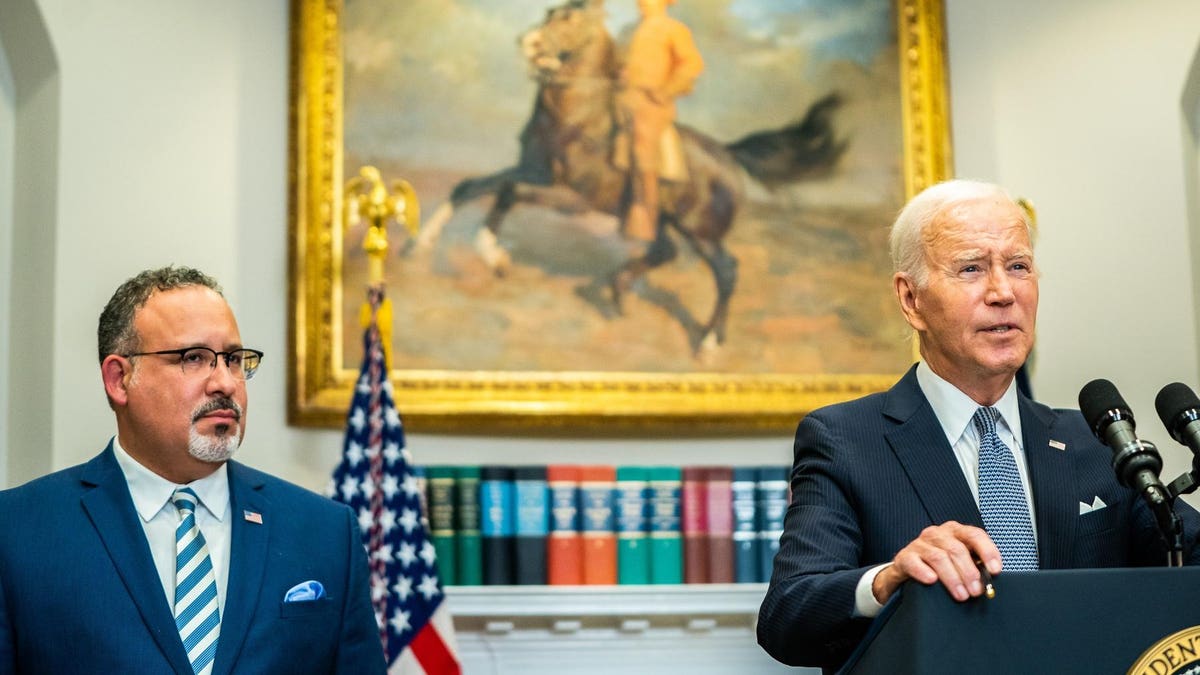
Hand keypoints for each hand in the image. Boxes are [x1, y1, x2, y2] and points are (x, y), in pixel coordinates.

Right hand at [871, 521, 1001, 604]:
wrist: (908, 572)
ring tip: (961, 595)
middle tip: (976, 591)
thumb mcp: (959, 563)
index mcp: (955, 532)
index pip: (975, 535)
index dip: (987, 552)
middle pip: (957, 549)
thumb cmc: (939, 568)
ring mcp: (919, 544)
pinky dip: (924, 572)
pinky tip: (932, 581)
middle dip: (969, 572)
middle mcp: (937, 534)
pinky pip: (914, 562)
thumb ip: (975, 566)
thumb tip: (991, 580)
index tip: (995, 570)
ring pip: (939, 557)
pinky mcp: (904, 556)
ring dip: (953, 578)